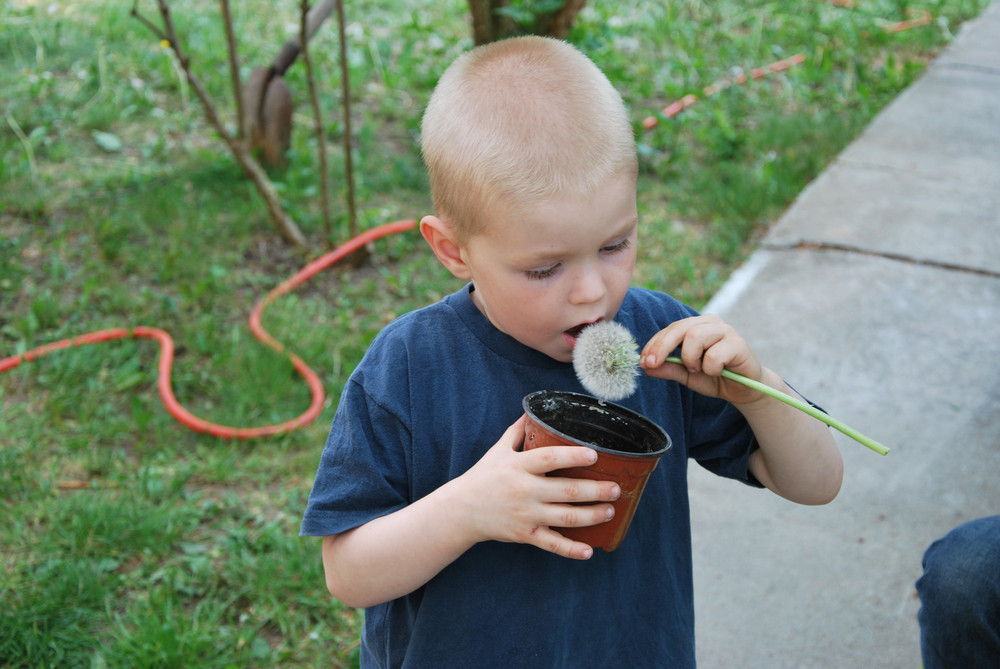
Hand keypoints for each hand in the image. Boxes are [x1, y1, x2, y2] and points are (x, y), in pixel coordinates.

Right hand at [454, 415, 620, 559]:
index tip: (594, 455)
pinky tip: (589, 550)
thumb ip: (518, 431)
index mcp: (518, 466)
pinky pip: (552, 544)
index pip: (549, 458)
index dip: (573, 456)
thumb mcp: (498, 450)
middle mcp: (524, 490)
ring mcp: (525, 515)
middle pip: (566, 490)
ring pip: (566, 517)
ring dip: (592, 515)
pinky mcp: (524, 535)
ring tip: (609, 510)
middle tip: (615, 489)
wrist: (461, 511)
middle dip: (595, 490)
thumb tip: (533, 410)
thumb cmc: (483, 477)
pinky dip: (571, 549)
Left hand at [639, 314, 764, 404]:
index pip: (670, 330)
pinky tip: (717, 372)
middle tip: (652, 364)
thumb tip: (645, 366)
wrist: (743, 391)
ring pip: (695, 336)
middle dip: (661, 347)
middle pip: (679, 328)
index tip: (642, 361)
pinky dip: (710, 368)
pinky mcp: (739, 344)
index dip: (654, 344)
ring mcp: (725, 331)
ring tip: (697, 370)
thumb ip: (668, 368)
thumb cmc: (714, 378)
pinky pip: (714, 354)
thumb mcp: (686, 376)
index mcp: (696, 326)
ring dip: (690, 358)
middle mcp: (710, 323)